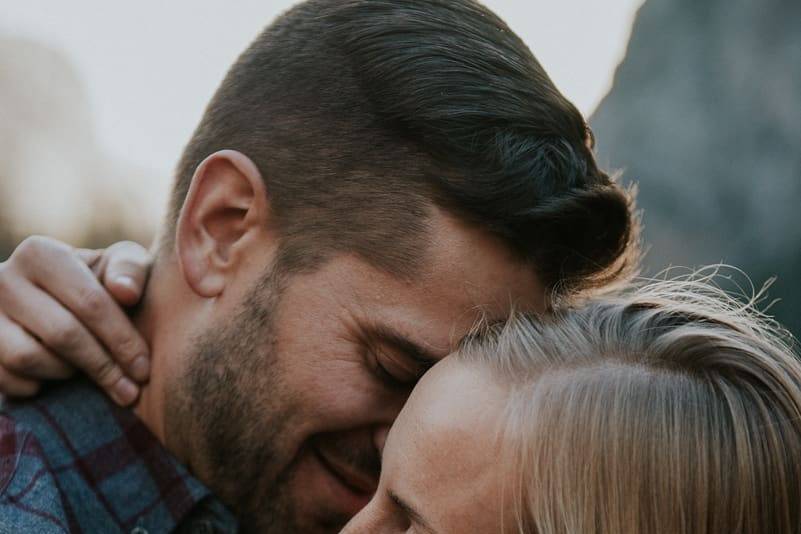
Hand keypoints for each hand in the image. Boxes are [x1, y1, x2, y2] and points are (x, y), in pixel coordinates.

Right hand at [0, 236, 151, 404]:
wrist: (48, 296)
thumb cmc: (97, 281)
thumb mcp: (117, 265)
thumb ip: (130, 269)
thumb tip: (126, 292)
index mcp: (41, 254)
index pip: (90, 302)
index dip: (122, 340)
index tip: (144, 369)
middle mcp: (4, 278)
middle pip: (62, 334)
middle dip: (103, 367)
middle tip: (130, 391)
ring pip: (29, 358)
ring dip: (67, 372)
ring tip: (91, 373)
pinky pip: (5, 378)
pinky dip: (35, 386)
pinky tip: (56, 380)